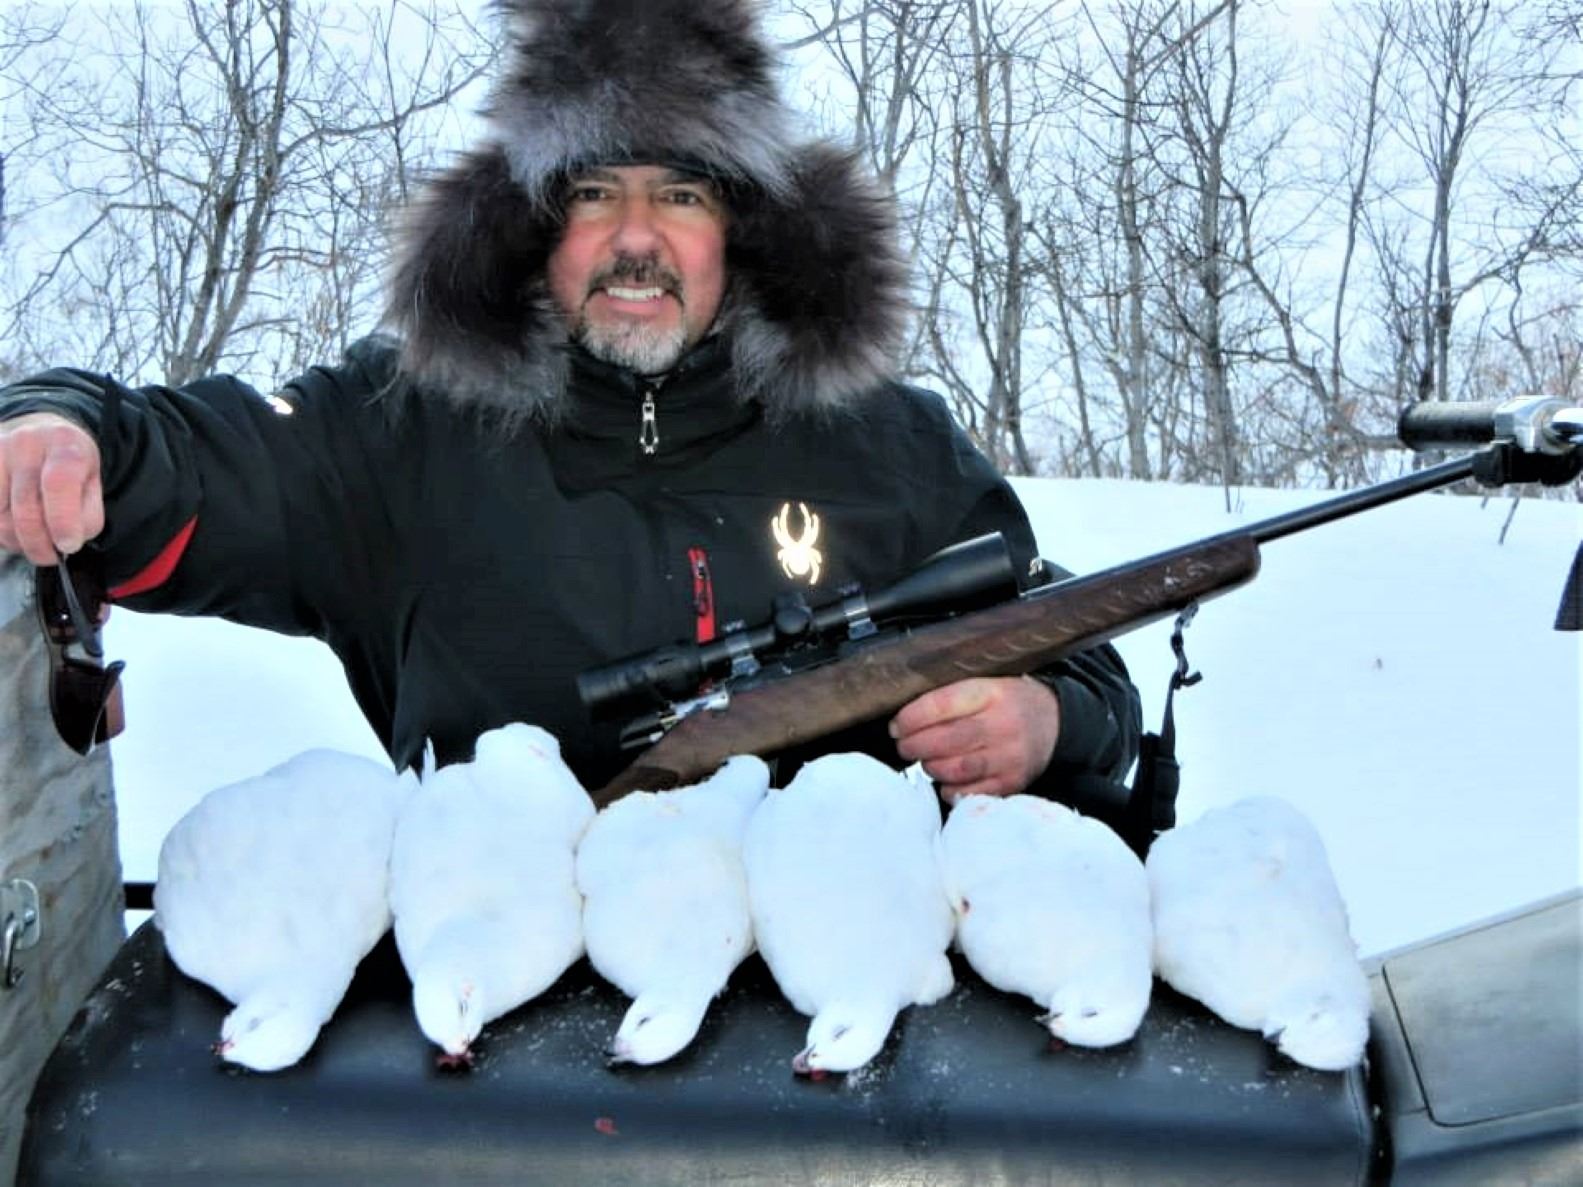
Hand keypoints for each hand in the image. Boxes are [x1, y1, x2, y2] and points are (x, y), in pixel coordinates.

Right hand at [0, 413, 103, 563]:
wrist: (40, 433)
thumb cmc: (70, 466)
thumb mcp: (92, 482)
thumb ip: (87, 514)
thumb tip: (66, 543)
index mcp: (64, 445)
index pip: (58, 484)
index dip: (63, 522)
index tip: (69, 545)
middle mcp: (26, 443)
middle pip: (26, 509)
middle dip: (40, 544)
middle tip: (50, 556)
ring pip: (1, 518)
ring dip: (18, 541)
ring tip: (33, 542)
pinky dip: (1, 533)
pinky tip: (14, 529)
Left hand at [889, 676, 1060, 802]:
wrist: (1054, 721)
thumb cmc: (1007, 701)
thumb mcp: (984, 683)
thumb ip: (948, 696)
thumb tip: (904, 718)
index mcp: (991, 693)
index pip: (942, 705)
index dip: (912, 718)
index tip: (897, 725)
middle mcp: (1003, 724)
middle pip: (946, 740)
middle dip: (915, 745)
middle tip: (904, 746)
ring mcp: (1010, 756)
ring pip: (956, 769)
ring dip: (931, 767)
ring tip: (925, 760)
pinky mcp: (1012, 782)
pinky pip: (970, 792)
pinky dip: (950, 789)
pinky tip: (945, 779)